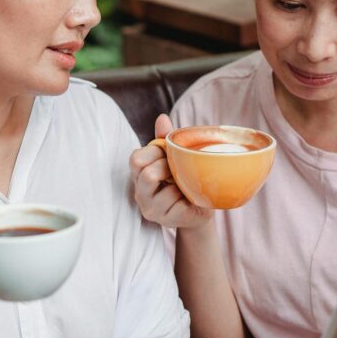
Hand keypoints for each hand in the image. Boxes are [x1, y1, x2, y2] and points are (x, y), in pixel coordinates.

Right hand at [129, 114, 211, 228]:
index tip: (167, 155)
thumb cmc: (184, 180)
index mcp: (139, 175)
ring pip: (164, 189)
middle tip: (178, 171)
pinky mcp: (165, 220)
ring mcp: (150, 209)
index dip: (155, 152)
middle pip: (147, 173)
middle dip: (168, 167)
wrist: (200, 210)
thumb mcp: (173, 158)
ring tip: (184, 186)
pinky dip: (187, 196)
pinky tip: (189, 198)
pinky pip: (177, 202)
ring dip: (179, 183)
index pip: (136, 158)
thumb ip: (165, 140)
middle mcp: (140, 193)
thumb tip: (162, 117)